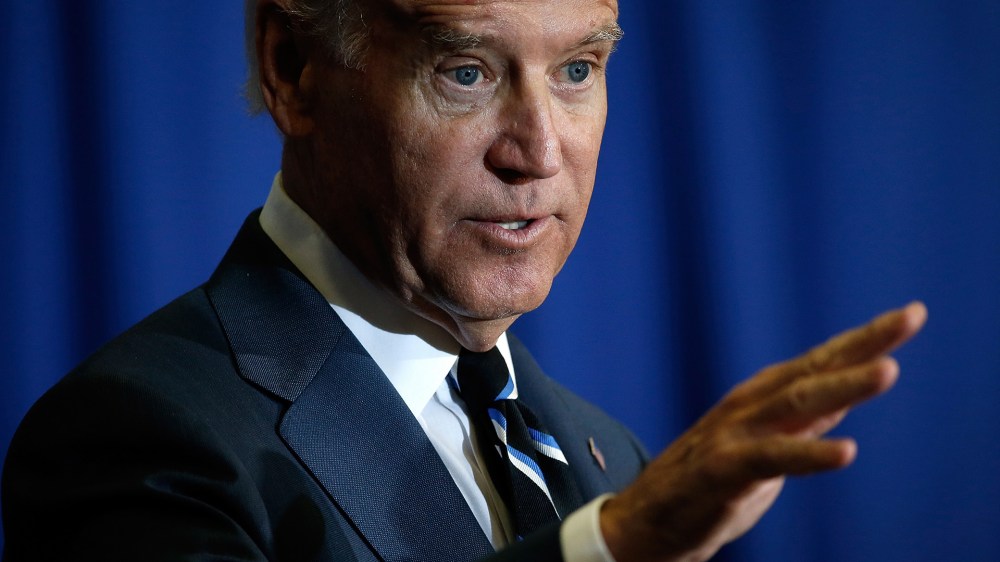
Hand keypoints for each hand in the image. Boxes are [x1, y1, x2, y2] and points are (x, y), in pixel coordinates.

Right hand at [600, 302, 927, 561]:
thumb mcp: (768, 444)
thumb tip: (850, 390)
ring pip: (796, 403)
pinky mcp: (722, 469)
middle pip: (815, 370)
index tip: (912, 314)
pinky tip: (846, 452)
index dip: (866, 338)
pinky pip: (771, 458)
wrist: (649, 519)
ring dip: (843, 385)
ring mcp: (734, 433)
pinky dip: (809, 454)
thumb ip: (806, 419)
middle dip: (864, 344)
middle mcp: (751, 405)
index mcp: (763, 397)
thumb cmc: (712, 481)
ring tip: (888, 370)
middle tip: (910, 317)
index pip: (823, 361)